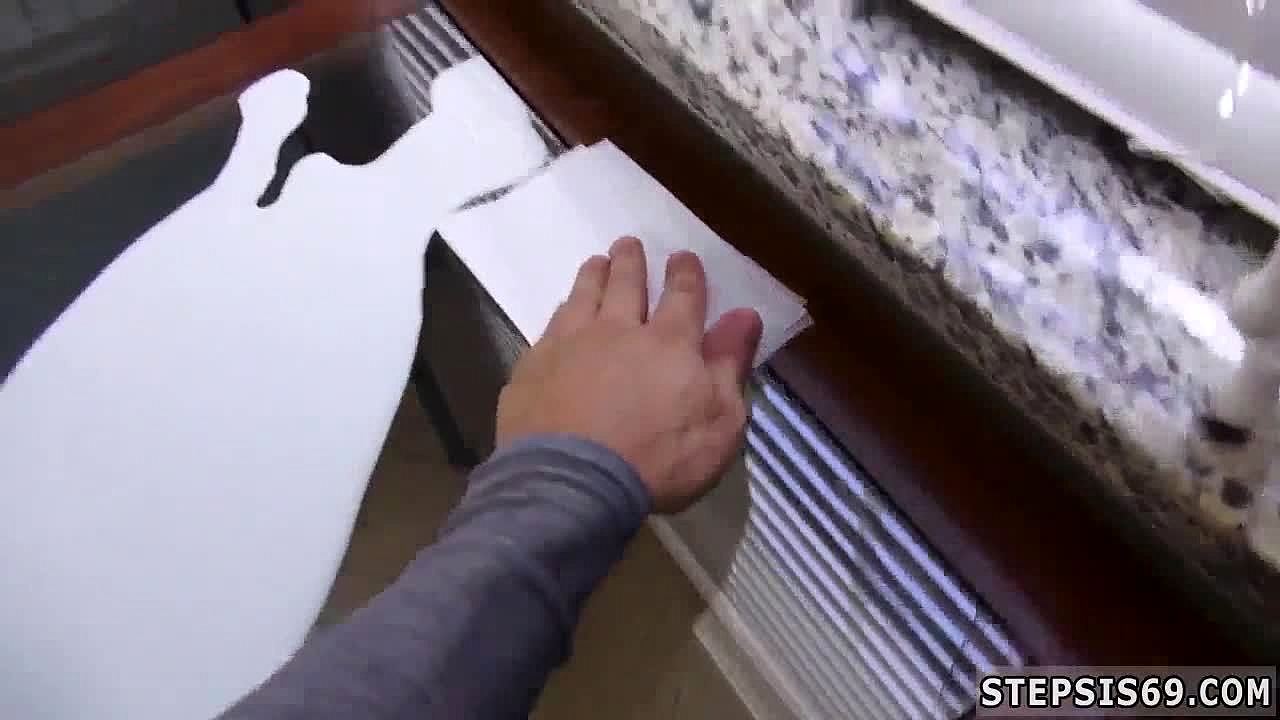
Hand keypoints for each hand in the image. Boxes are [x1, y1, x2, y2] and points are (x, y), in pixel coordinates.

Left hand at [495, 236, 762, 513]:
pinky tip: (562, 313)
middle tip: (629, 244)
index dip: (685, 274)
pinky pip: (551, 326)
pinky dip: (562, 312)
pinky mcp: (534, 366)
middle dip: (631, 262)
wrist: (572, 484)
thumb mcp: (719, 423)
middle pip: (626, 285)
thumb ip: (730, 366)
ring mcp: (570, 344)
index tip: (682, 257)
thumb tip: (745, 316)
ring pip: (584, 296)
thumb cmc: (658, 460)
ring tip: (596, 262)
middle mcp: (618, 330)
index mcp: (670, 343)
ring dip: (594, 276)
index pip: (683, 296)